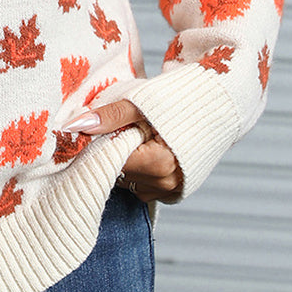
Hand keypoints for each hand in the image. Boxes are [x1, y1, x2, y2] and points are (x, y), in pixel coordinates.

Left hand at [62, 97, 183, 203]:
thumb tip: (76, 126)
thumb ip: (109, 116)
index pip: (110, 161)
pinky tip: (143, 153)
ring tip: (134, 139)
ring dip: (125, 164)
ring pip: (129, 182)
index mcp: (157, 163)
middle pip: (119, 174)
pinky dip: (139, 173)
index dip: (99, 145)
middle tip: (116, 130)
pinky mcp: (175, 192)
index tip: (95, 131)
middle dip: (111, 154)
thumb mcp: (141, 103)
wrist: (215, 105)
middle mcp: (165, 183)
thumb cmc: (180, 100)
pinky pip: (143, 188)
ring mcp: (171, 190)